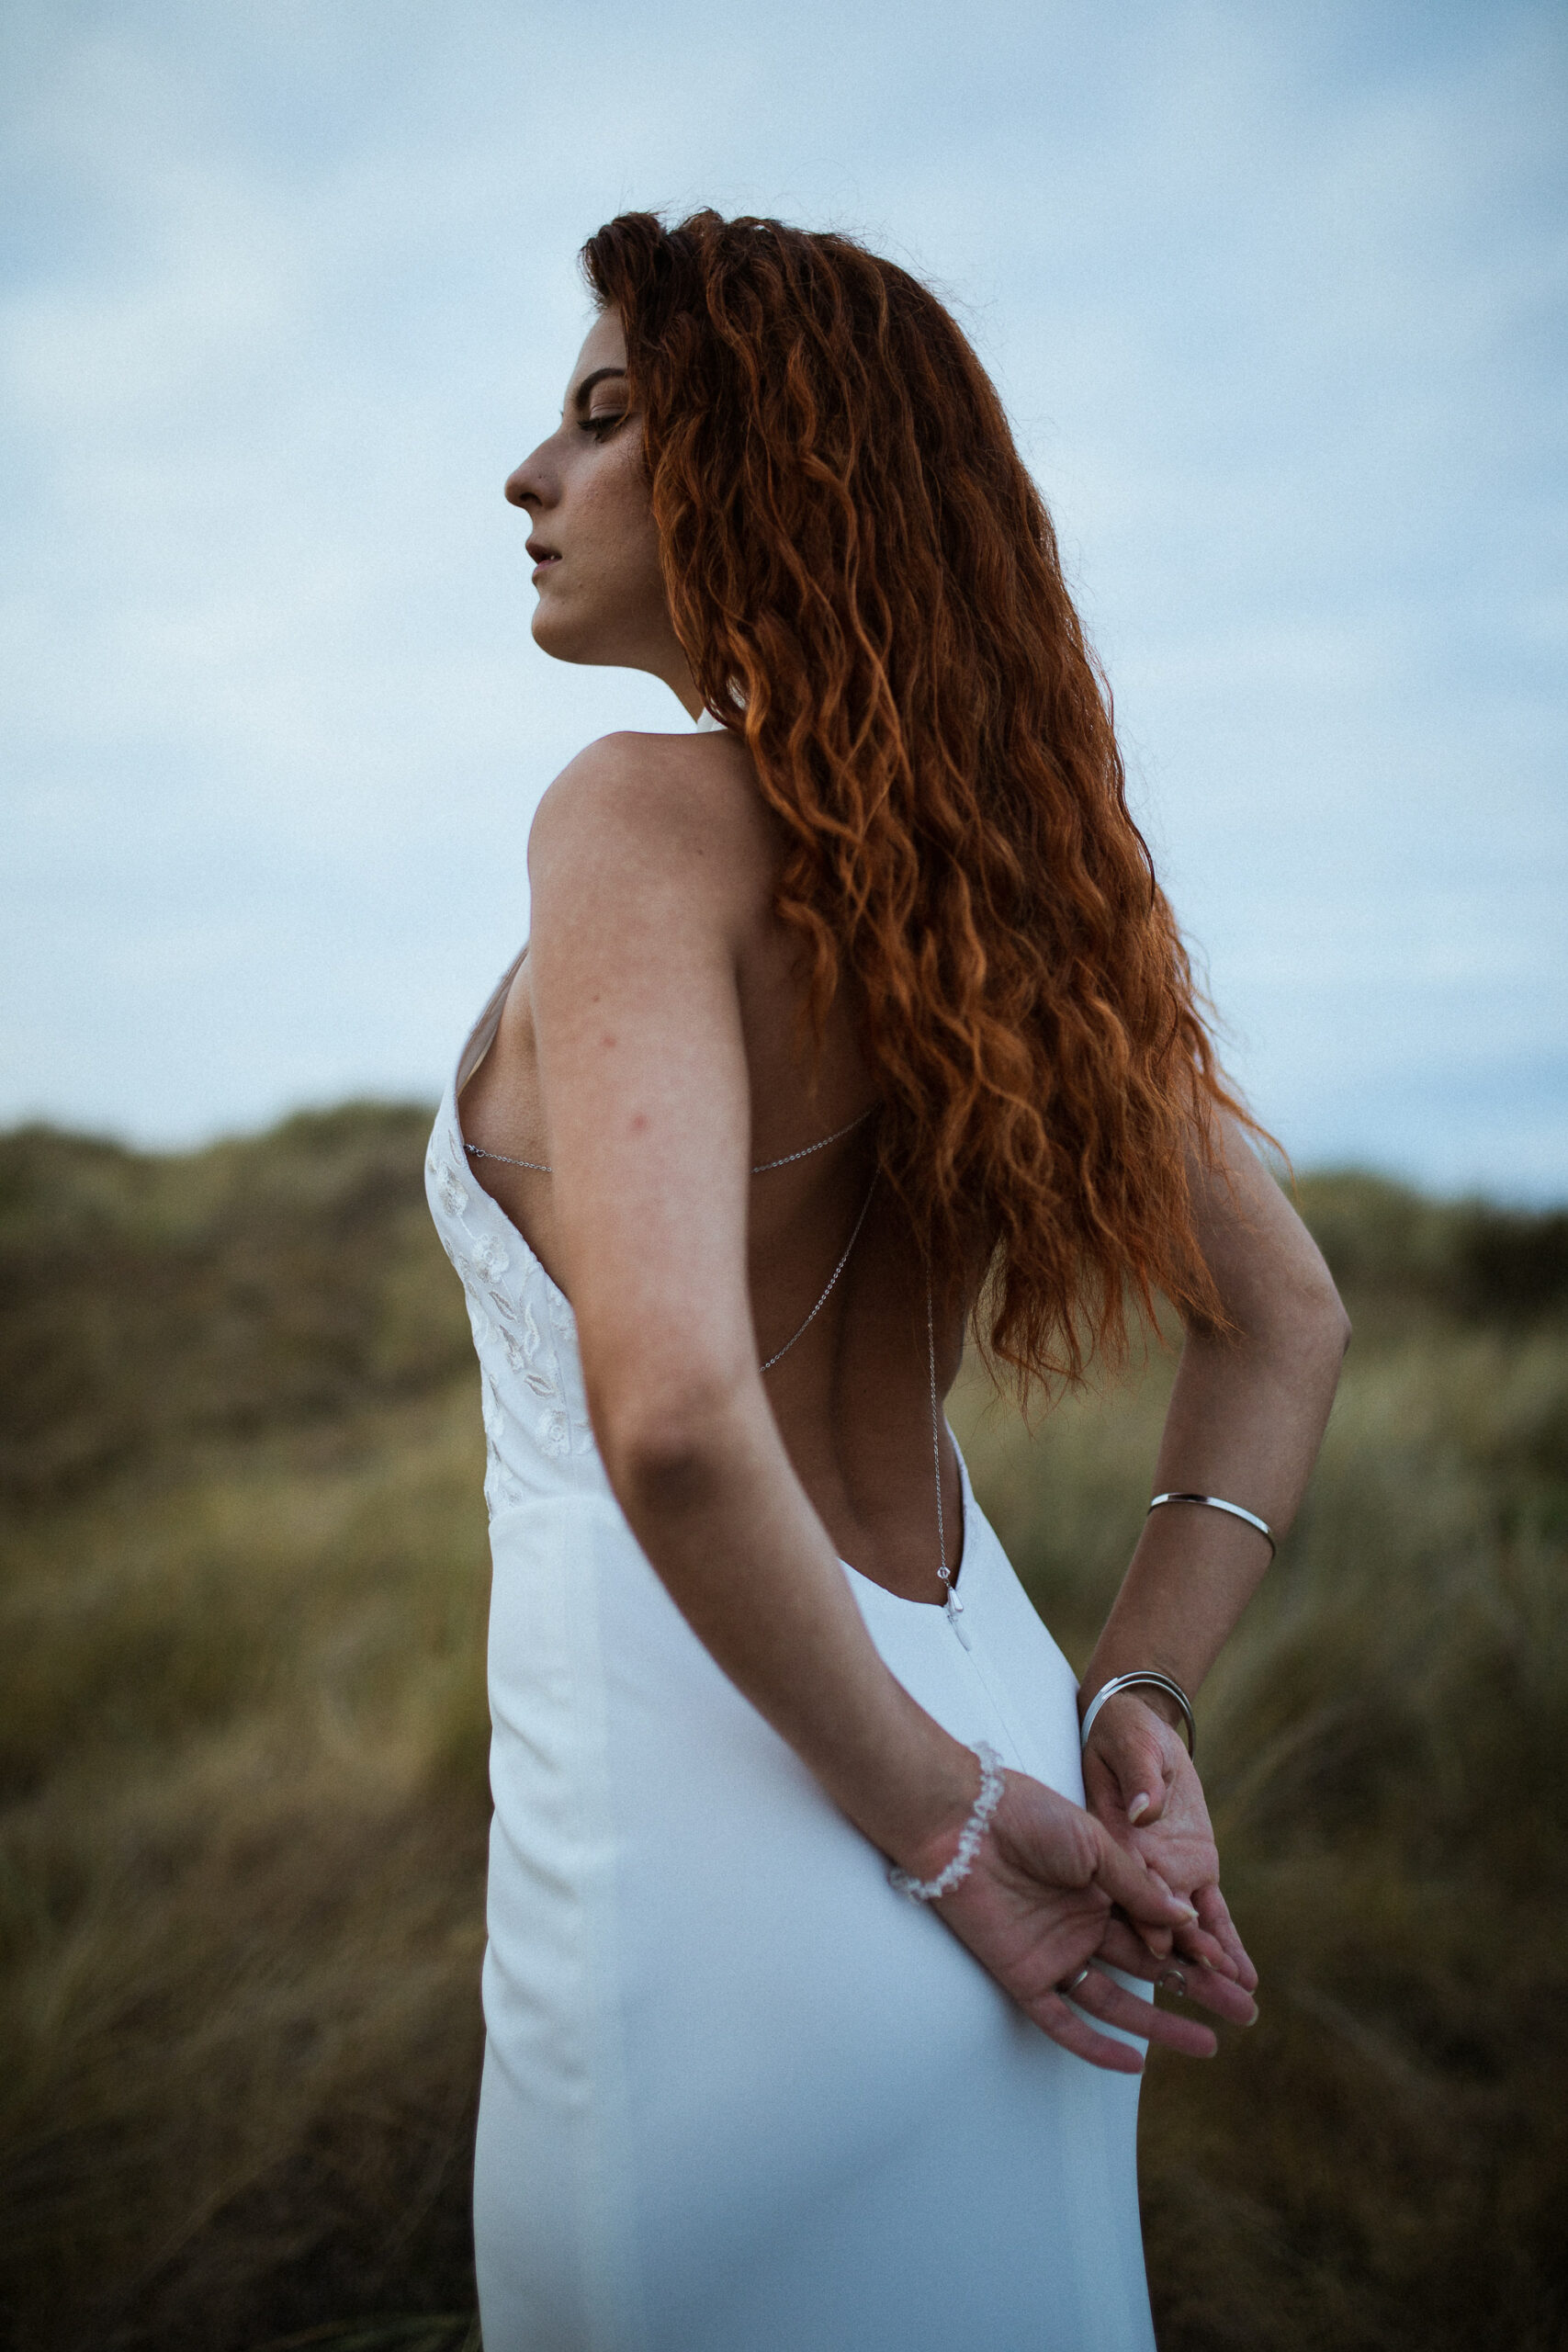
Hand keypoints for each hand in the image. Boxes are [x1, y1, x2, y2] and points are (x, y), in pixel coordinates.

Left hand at [914, 1766, 1225, 2073]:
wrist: (965, 1820)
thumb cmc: (1028, 1817)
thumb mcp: (1095, 1844)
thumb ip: (1137, 1887)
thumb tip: (1187, 1922)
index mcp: (1103, 1889)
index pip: (1160, 1931)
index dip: (1198, 1952)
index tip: (1237, 1969)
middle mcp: (1083, 1926)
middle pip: (1149, 1970)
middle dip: (1197, 1991)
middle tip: (1242, 2013)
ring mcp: (1055, 1953)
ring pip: (1116, 2001)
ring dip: (1160, 2025)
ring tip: (1208, 2045)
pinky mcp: (1024, 1976)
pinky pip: (1062, 2021)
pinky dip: (1095, 2045)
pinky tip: (1134, 2063)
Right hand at [1081, 1692, 1258, 2001]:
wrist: (1141, 1730)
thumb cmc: (1124, 1733)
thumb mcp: (1129, 1744)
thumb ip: (1137, 1777)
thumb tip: (1146, 1811)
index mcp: (1111, 1843)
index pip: (1125, 1886)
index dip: (1142, 1917)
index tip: (1161, 1947)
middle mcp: (1136, 1871)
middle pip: (1158, 1923)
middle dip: (1183, 1961)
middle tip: (1212, 1989)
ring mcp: (1167, 1875)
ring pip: (1188, 1928)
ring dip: (1210, 1961)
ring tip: (1239, 1996)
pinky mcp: (1195, 1871)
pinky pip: (1213, 1912)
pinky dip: (1227, 1940)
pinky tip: (1245, 1973)